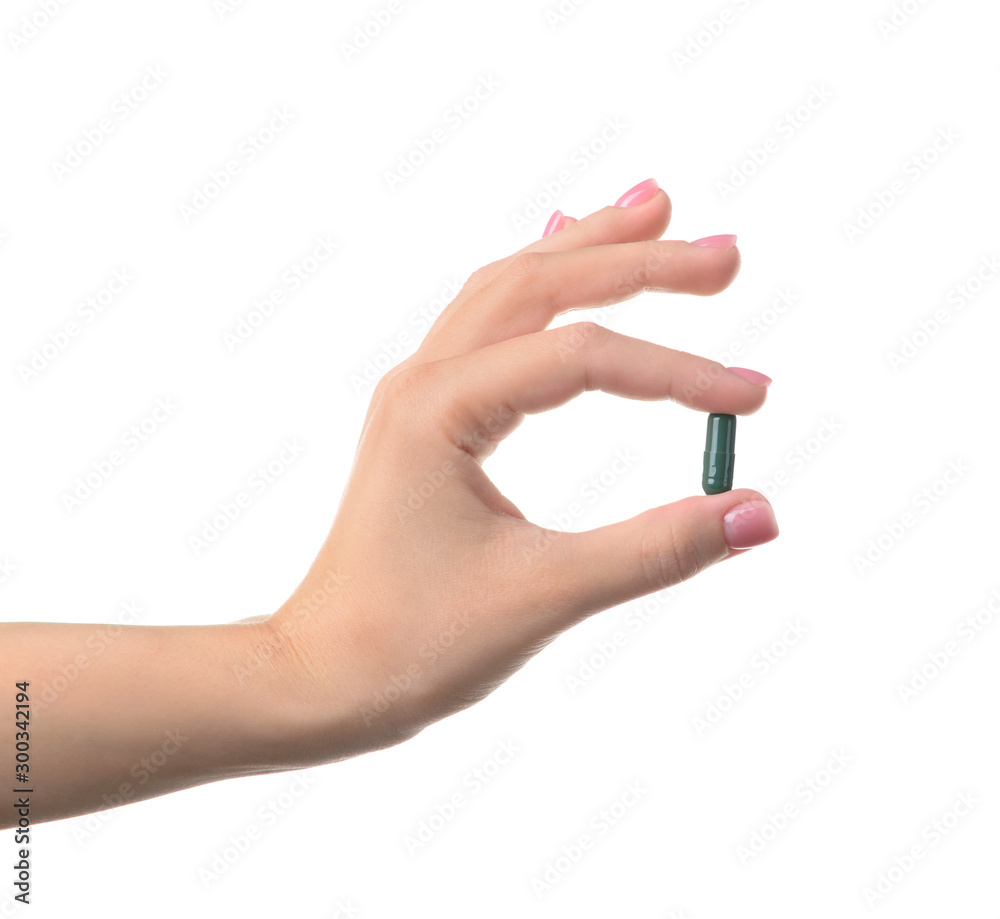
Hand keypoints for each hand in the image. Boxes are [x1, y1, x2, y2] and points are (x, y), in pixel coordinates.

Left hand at [267, 178, 778, 758]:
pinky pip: (490, 324)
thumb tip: (759, 515)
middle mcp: (425, 381)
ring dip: (584, 250)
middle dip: (636, 260)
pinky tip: (563, 260)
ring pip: (509, 288)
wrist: (323, 676)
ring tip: (654, 210)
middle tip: (725, 255)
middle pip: (541, 284)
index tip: (753, 401)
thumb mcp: (543, 596)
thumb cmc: (412, 642)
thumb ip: (655, 550)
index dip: (677, 373)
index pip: (583, 359)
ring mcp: (422, 393)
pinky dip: (541, 286)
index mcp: (440, 409)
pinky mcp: (430, 416)